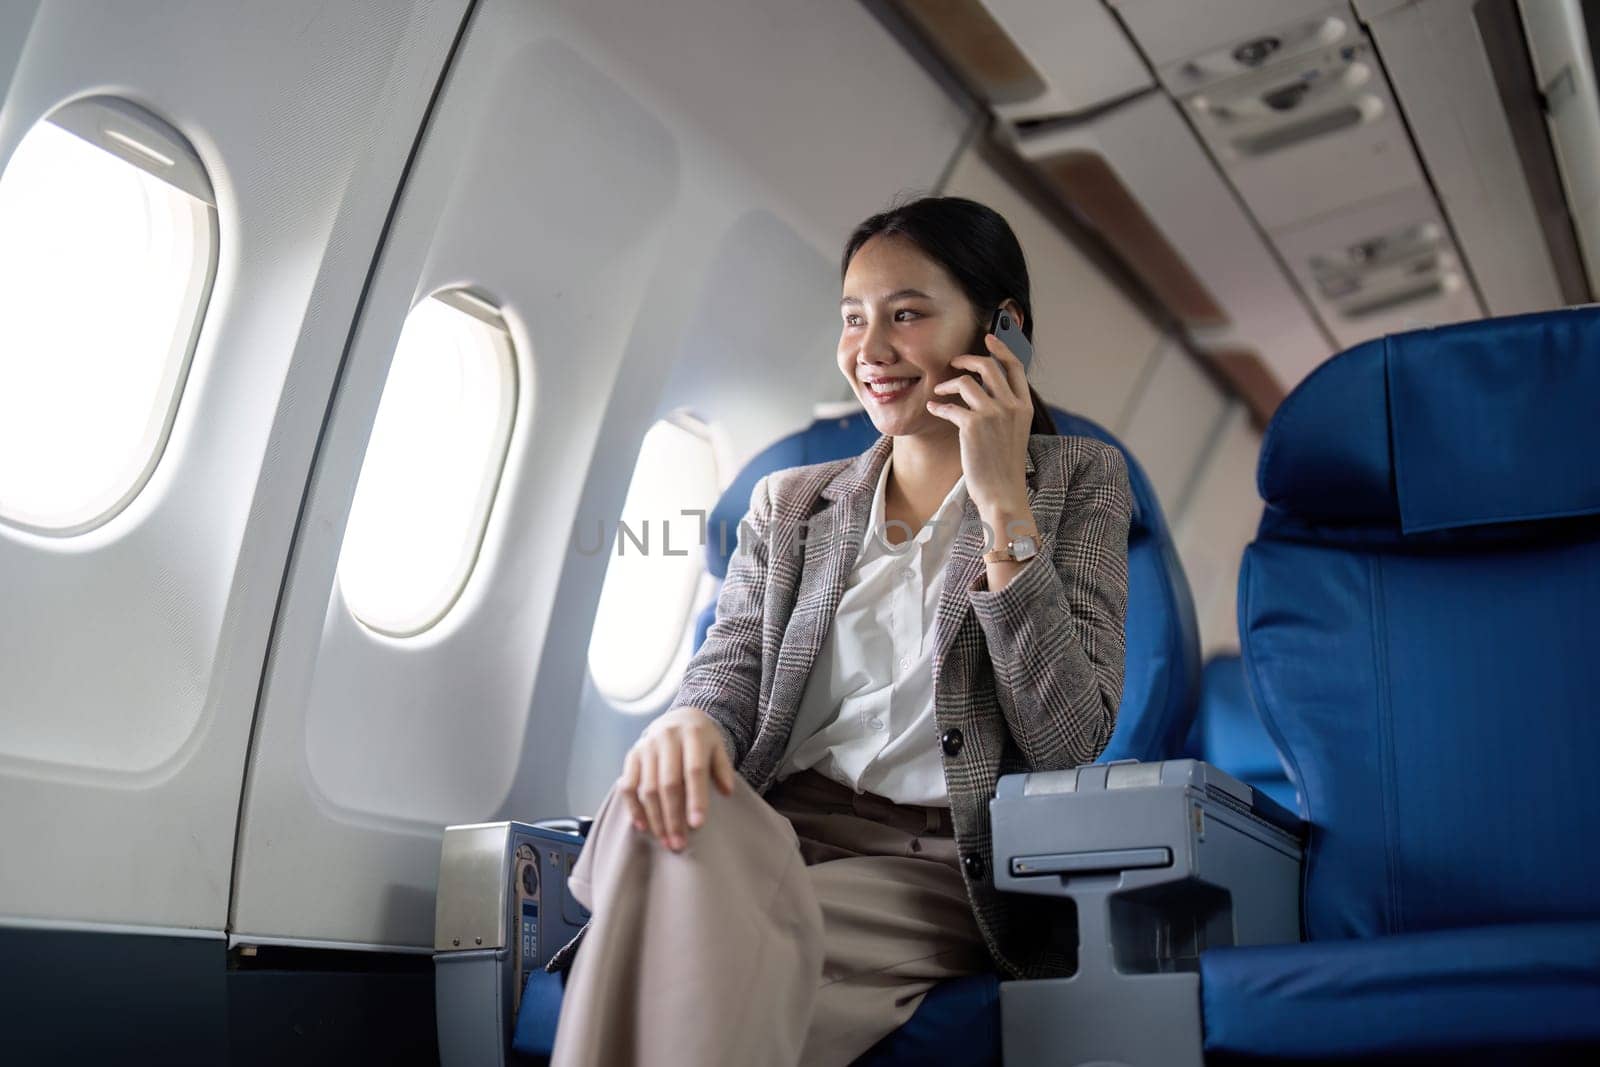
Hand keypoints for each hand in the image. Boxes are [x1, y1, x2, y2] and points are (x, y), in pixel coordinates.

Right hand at [617, 705, 735, 850]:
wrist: (677, 719)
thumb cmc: (701, 740)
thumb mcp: (718, 747)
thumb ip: (723, 768)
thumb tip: (727, 792)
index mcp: (693, 735)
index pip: (694, 771)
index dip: (696, 799)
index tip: (697, 825)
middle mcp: (666, 738)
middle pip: (668, 784)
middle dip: (673, 817)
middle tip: (678, 844)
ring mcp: (646, 746)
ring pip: (647, 788)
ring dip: (656, 818)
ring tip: (665, 841)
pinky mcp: (632, 755)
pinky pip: (628, 785)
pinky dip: (634, 808)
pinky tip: (643, 826)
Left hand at [926, 332, 1032, 515]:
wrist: (1003, 493)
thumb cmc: (1004, 467)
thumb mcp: (1014, 433)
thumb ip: (1005, 409)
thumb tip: (983, 389)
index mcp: (1025, 407)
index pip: (1015, 367)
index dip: (1001, 348)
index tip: (988, 338)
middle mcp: (1012, 406)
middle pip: (988, 366)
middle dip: (967, 359)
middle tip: (953, 363)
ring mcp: (993, 414)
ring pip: (966, 382)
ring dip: (947, 384)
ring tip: (939, 392)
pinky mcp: (972, 425)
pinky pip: (949, 405)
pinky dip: (938, 406)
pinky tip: (933, 409)